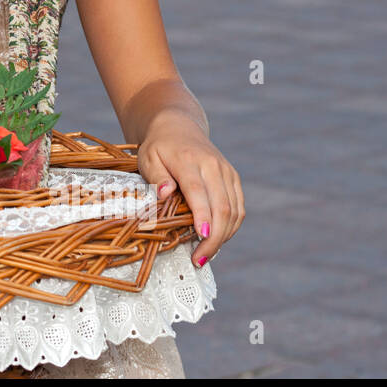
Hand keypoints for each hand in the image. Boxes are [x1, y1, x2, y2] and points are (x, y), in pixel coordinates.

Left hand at [136, 115, 243, 267]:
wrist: (178, 126)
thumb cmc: (158, 147)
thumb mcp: (148, 158)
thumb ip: (157, 177)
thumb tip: (166, 194)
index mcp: (189, 160)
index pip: (199, 192)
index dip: (202, 216)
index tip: (200, 237)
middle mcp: (213, 166)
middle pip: (222, 206)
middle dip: (214, 237)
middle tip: (199, 259)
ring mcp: (227, 172)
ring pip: (234, 211)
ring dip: (223, 236)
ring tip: (205, 255)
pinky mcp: (233, 178)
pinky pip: (238, 208)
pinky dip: (230, 227)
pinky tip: (216, 240)